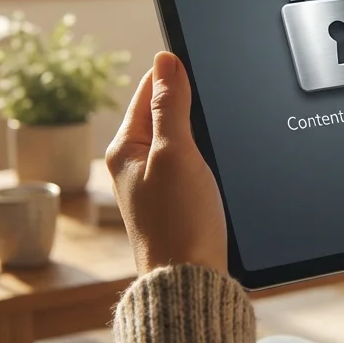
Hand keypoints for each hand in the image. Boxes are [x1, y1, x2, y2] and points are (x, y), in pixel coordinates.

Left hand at [106, 52, 226, 274]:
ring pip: (181, 138)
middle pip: (166, 113)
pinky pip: (189, 163)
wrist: (191, 282)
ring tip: (217, 141)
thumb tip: (166, 60)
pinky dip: (205, 158)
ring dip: (200, 134)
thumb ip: (171, 105)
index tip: (203, 65)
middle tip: (216, 108)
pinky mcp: (174, 201)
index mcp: (124, 147)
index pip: (150, 89)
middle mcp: (133, 164)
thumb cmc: (179, 224)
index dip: (177, 74)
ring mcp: (153, 184)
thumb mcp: (176, 153)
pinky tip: (219, 166)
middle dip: (192, 105)